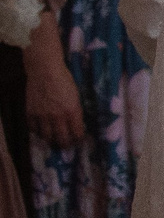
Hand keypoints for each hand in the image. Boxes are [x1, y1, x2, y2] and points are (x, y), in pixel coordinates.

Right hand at [25, 35, 82, 149]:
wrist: (45, 71)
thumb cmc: (64, 80)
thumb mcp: (76, 97)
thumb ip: (75, 111)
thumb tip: (76, 124)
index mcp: (72, 111)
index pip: (76, 133)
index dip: (78, 139)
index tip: (78, 141)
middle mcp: (57, 116)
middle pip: (61, 139)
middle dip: (65, 145)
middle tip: (65, 146)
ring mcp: (42, 116)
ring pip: (46, 136)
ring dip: (50, 140)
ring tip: (53, 141)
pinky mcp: (30, 113)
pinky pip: (33, 129)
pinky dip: (37, 132)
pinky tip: (41, 131)